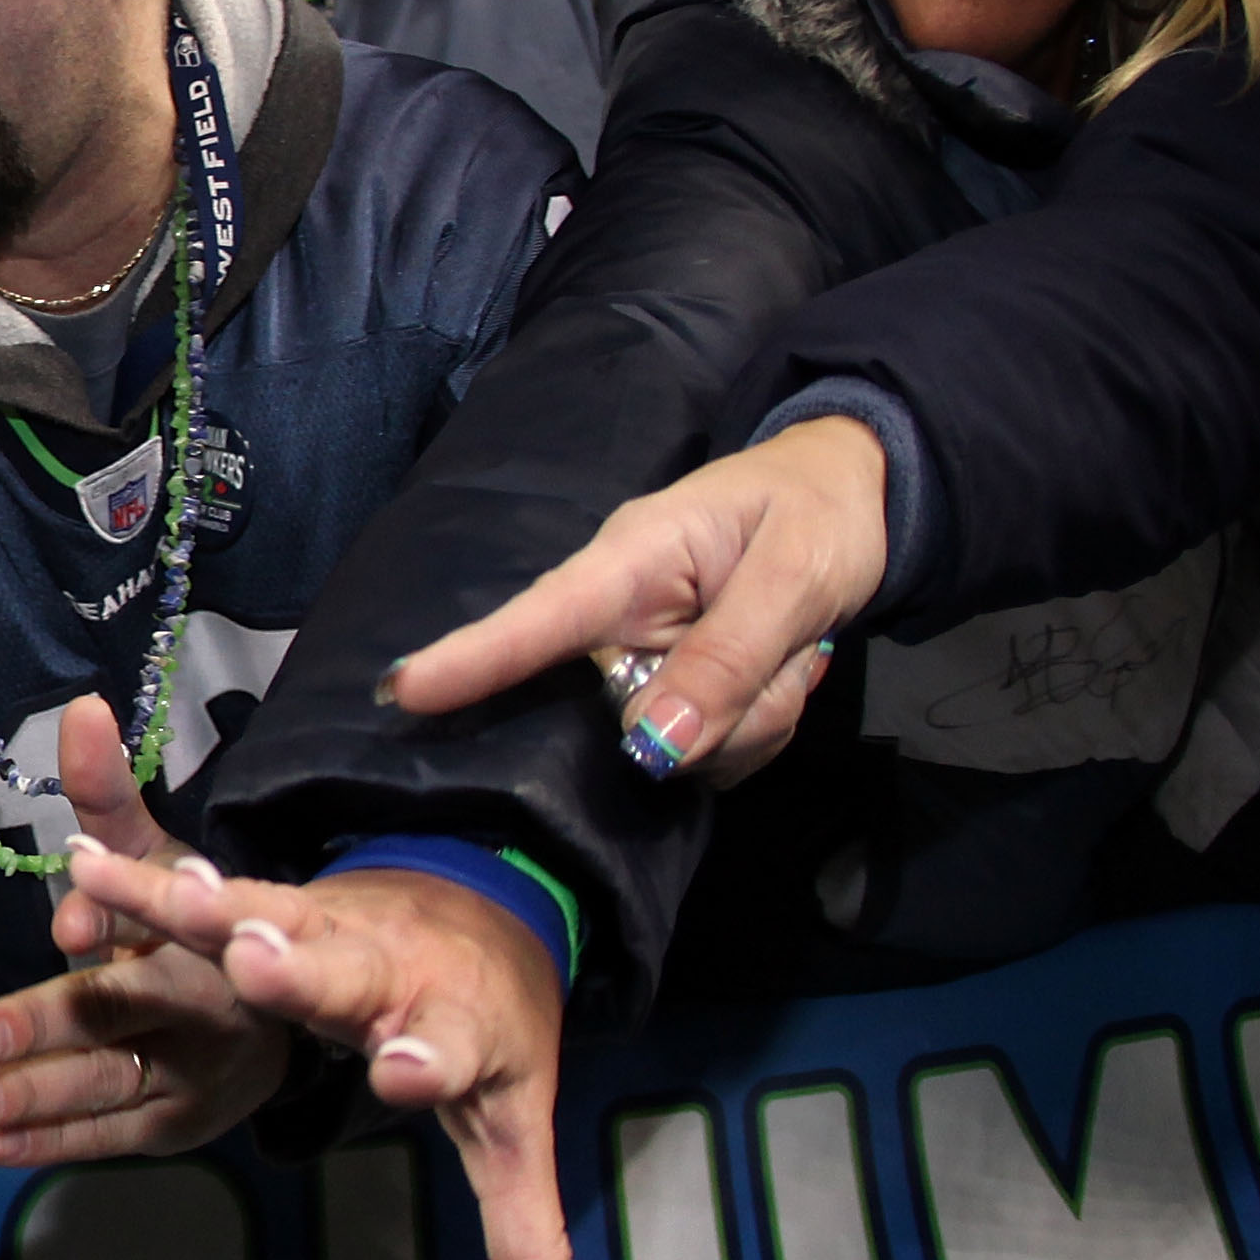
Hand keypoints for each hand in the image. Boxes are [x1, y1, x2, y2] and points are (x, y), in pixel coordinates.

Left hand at [0, 697, 288, 1162]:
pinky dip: (54, 1141)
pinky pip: (110, 1133)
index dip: (114, 919)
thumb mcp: (157, 852)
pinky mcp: (176, 1124)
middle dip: (43, 1025)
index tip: (64, 923)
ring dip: (29, 1096)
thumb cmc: (191, 916)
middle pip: (117, 1013)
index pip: (157, 921)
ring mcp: (192, 1074)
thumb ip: (109, 793)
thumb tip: (81, 709)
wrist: (276, 1005)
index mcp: (204, 931)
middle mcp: (204, 1005)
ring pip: (104, 1084)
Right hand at [63, 849, 593, 1259]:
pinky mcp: (274, 903)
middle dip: (297, 971)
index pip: (444, 1052)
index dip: (425, 1064)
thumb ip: (525, 1243)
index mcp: (452, 1030)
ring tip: (129, 890)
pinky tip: (84, 867)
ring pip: (256, 913)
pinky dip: (148, 884)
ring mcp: (325, 928)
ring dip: (192, 908)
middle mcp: (384, 972)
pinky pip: (206, 896)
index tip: (406, 1072)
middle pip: (339, 971)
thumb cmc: (488, 1035)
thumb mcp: (514, 1135)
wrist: (481, 909)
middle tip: (257, 961)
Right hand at [382, 417, 880, 781]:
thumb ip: (730, 659)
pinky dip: (759, 729)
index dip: (472, 658)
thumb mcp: (794, 577)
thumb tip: (654, 749)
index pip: (540, 617)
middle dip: (713, 714)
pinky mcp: (675, 699)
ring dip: (751, 720)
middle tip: (791, 661)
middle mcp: (622, 620)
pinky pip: (707, 755)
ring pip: (674, 747)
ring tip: (795, 655)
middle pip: (616, 715)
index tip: (403, 692)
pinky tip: (783, 676)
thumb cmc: (816, 512)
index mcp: (631, 561)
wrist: (856, 503)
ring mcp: (645, 665)